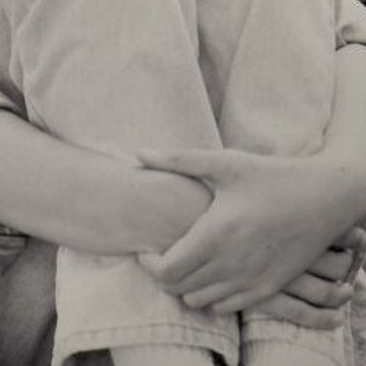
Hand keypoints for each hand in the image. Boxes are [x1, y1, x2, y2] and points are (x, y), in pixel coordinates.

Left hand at [137, 147, 364, 314]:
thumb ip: (177, 160)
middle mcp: (230, 265)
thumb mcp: (225, 162)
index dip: (148, 263)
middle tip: (163, 250)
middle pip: (178, 289)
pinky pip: (226, 307)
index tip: (146, 246)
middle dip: (164, 273)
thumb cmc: (270, 176)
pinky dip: (212, 294)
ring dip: (187, 285)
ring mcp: (250, 282)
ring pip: (200, 301)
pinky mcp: (268, 290)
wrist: (323, 198)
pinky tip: (214, 268)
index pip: (165, 271)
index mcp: (215, 235)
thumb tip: (138, 154)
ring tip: (187, 258)